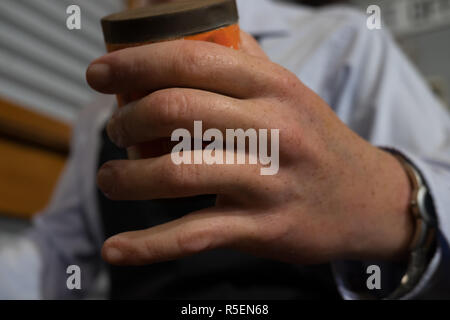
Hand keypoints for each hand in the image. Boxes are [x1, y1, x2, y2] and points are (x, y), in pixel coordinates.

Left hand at [87, 32, 413, 265]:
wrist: (366, 198)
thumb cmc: (317, 140)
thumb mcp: (290, 91)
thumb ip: (244, 61)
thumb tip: (195, 32)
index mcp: (273, 86)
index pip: (192, 59)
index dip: (135, 62)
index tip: (99, 74)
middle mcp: (272, 128)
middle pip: (175, 111)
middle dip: (126, 120)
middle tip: (114, 131)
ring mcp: (268, 181)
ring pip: (176, 173)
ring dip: (126, 177)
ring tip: (111, 179)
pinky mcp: (264, 227)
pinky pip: (195, 235)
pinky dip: (148, 245)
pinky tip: (116, 250)